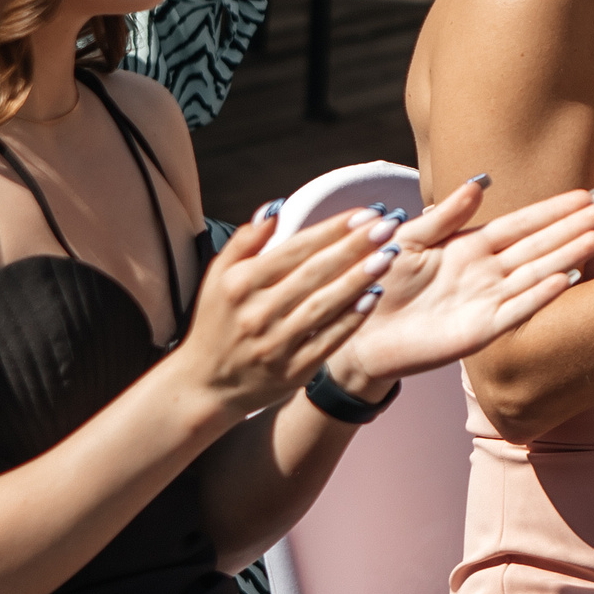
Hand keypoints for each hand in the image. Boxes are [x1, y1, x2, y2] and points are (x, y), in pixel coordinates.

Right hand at [166, 204, 397, 419]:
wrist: (205, 385)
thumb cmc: (216, 322)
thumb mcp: (218, 276)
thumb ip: (245, 240)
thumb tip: (277, 208)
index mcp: (240, 284)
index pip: (295, 248)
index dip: (333, 229)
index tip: (366, 213)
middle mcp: (257, 312)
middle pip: (314, 273)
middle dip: (355, 247)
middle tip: (388, 226)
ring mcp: (276, 344)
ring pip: (324, 305)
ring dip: (359, 279)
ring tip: (388, 257)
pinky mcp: (292, 371)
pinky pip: (328, 341)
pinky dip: (351, 319)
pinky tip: (373, 298)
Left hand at [331, 180, 593, 393]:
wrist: (359, 330)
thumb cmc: (379, 280)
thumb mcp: (408, 239)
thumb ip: (444, 215)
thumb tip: (480, 183)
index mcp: (470, 247)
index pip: (520, 224)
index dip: (552, 210)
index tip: (585, 195)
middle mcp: (486, 273)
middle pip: (537, 245)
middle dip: (572, 228)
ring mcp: (486, 302)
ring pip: (535, 274)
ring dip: (567, 256)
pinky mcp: (479, 332)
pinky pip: (516, 310)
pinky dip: (540, 295)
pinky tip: (566, 278)